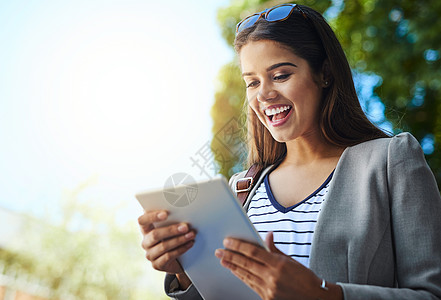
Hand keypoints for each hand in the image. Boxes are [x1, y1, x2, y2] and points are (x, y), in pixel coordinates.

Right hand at [138, 210, 195, 288]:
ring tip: (191, 235)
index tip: (165, 214)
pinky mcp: (157, 265)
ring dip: (179, 240)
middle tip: (186, 226)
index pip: (142, 221)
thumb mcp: (172, 227)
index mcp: (146, 229)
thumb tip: (184, 211)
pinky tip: (189, 244)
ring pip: (163, 246)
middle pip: (154, 234)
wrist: (179, 259)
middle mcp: (146, 242)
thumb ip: (172, 219)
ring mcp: (150, 254)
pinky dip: (181, 249)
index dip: (152, 216)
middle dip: (171, 230)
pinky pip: (168, 256)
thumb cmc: (174, 237)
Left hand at [215, 232, 341, 299]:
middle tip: (219, 251)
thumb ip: (274, 249)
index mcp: (278, 264)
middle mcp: (272, 277)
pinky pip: (251, 285)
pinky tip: (236, 272)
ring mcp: (269, 290)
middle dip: (230, 256)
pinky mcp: (268, 298)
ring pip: (246, 275)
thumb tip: (267, 235)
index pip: (253, 252)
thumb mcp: (291, 260)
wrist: (316, 298)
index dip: (238, 246)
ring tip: (223, 260)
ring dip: (233, 267)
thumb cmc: (305, 278)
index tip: (228, 241)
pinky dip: (242, 277)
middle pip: (246, 264)